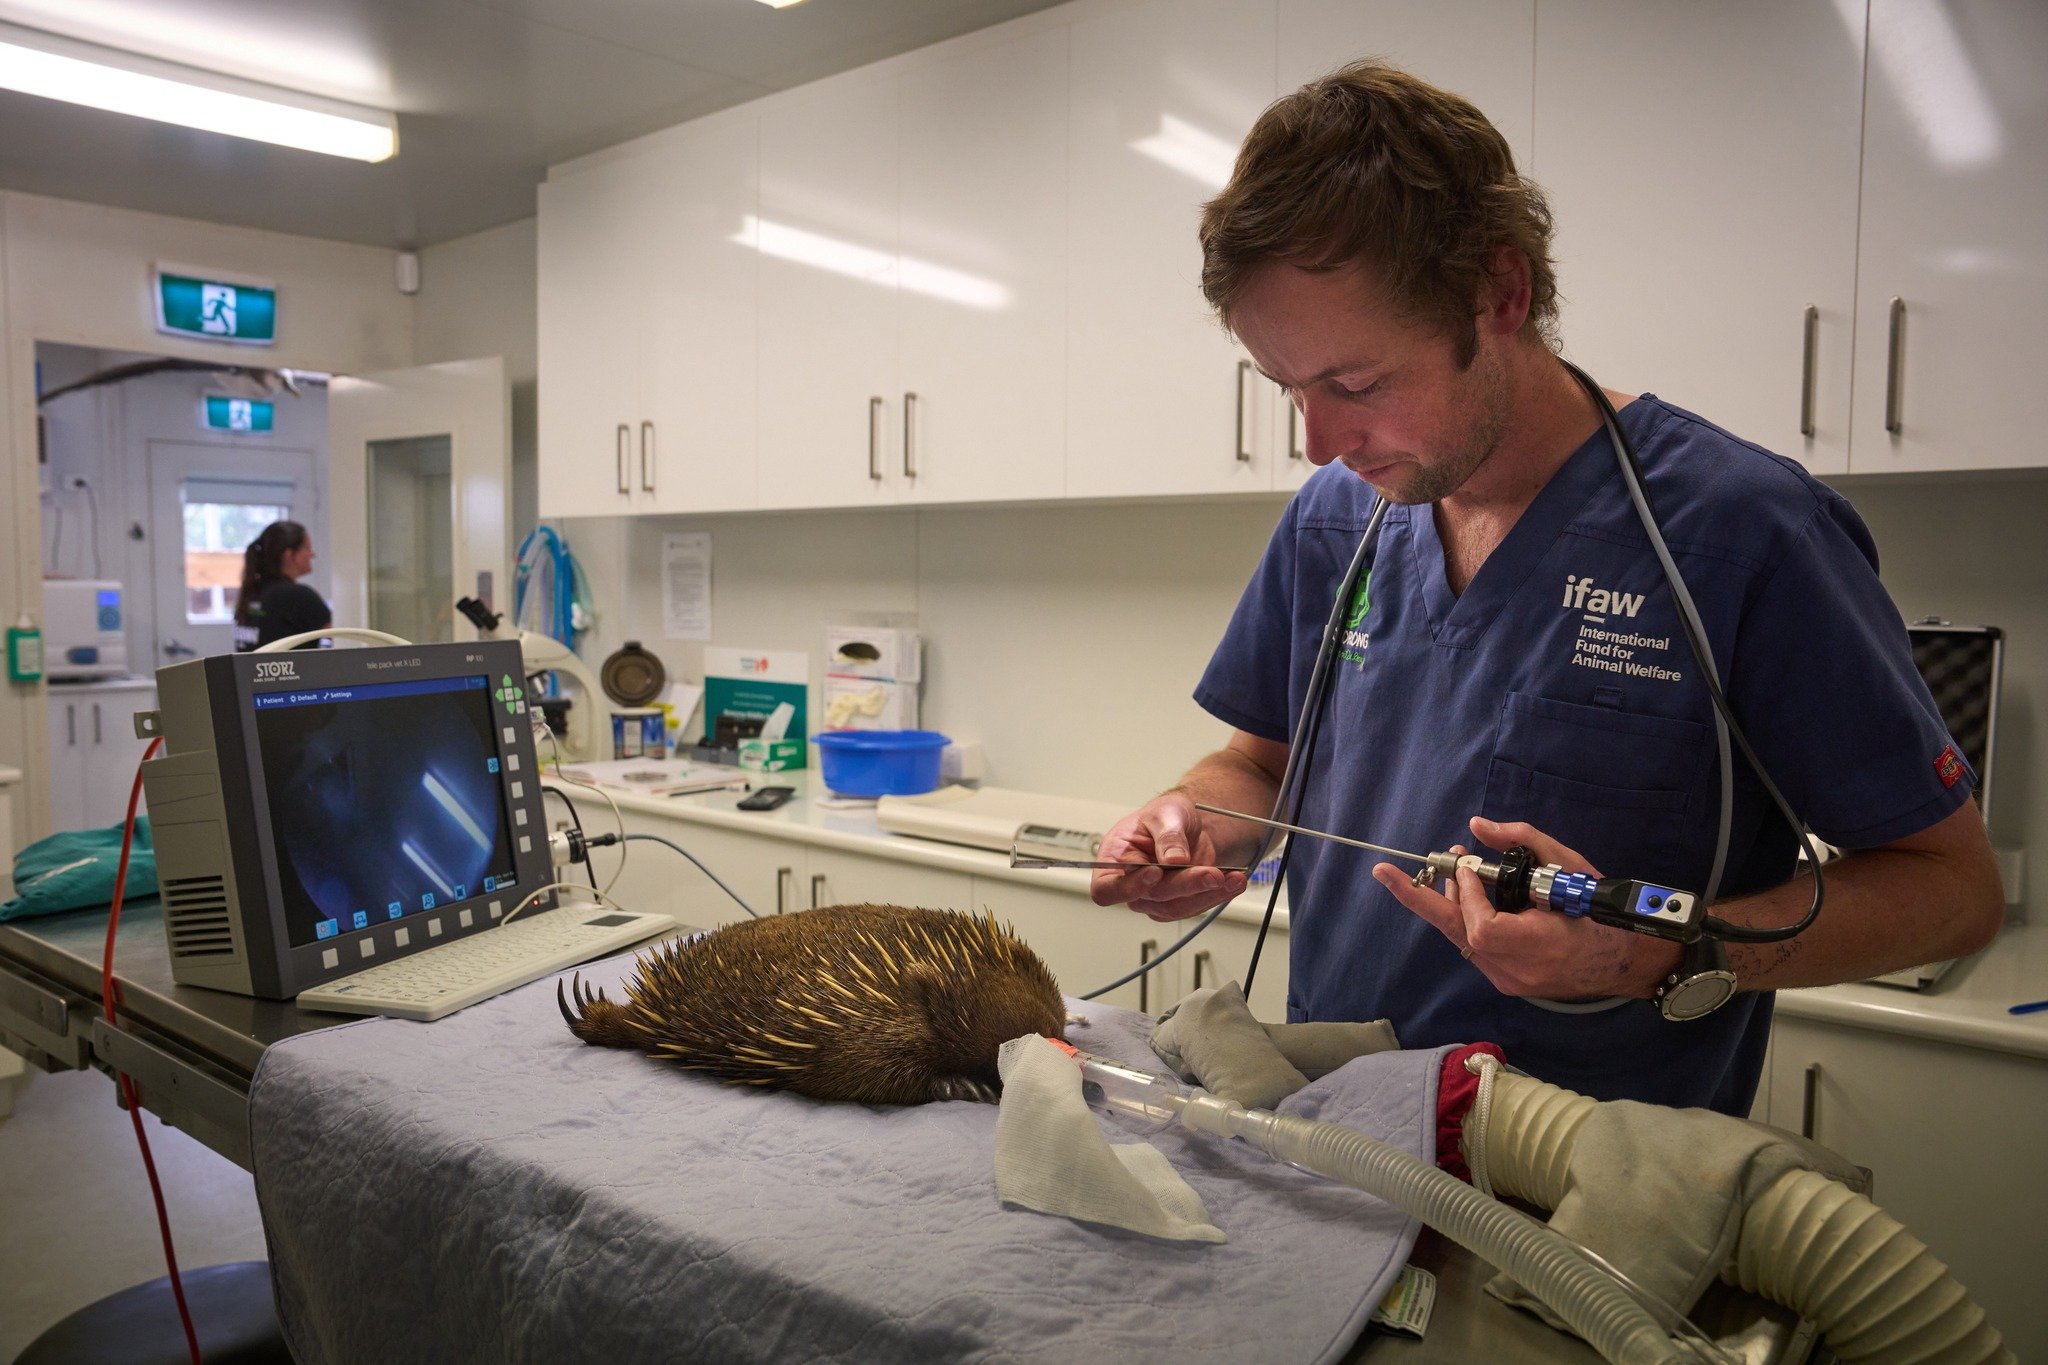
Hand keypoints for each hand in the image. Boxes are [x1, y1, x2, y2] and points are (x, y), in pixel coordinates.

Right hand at [1090, 792, 1250, 921]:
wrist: (1187, 824)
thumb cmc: (1165, 815)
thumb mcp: (1166, 813)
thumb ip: (1168, 835)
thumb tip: (1173, 859)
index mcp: (1114, 860)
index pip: (1107, 889)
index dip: (1128, 887)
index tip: (1154, 873)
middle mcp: (1130, 884)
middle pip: (1151, 898)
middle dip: (1185, 885)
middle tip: (1210, 873)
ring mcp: (1153, 897)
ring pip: (1177, 907)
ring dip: (1207, 893)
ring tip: (1232, 877)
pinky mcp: (1177, 902)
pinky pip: (1195, 906)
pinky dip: (1217, 894)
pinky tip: (1233, 881)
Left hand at [1370, 817, 1679, 999]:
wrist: (1627, 960)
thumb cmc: (1601, 911)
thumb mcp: (1570, 867)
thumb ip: (1524, 841)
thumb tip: (1478, 826)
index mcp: (1536, 947)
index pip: (1481, 925)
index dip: (1467, 894)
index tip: (1467, 866)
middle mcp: (1516, 971)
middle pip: (1455, 934)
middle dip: (1418, 899)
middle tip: (1385, 872)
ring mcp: (1510, 981)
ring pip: (1463, 939)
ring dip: (1448, 905)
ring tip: (1448, 873)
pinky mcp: (1509, 982)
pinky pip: (1477, 946)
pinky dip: (1468, 919)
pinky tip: (1468, 896)